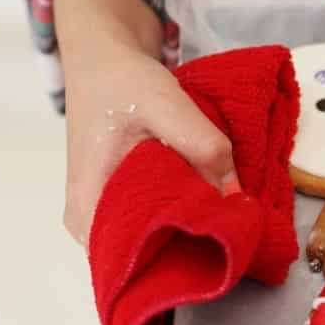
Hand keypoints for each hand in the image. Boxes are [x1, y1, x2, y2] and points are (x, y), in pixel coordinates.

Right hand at [54, 0, 235, 243]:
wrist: (102, 60)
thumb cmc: (122, 81)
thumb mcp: (165, 103)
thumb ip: (202, 145)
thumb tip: (235, 194)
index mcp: (88, 205)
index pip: (129, 264)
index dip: (177, 262)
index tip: (219, 247)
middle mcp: (89, 222)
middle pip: (144, 262)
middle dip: (191, 251)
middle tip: (234, 234)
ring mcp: (102, 216)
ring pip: (153, 247)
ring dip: (190, 236)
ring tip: (226, 222)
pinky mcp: (119, 206)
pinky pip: (154, 229)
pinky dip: (184, 221)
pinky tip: (210, 211)